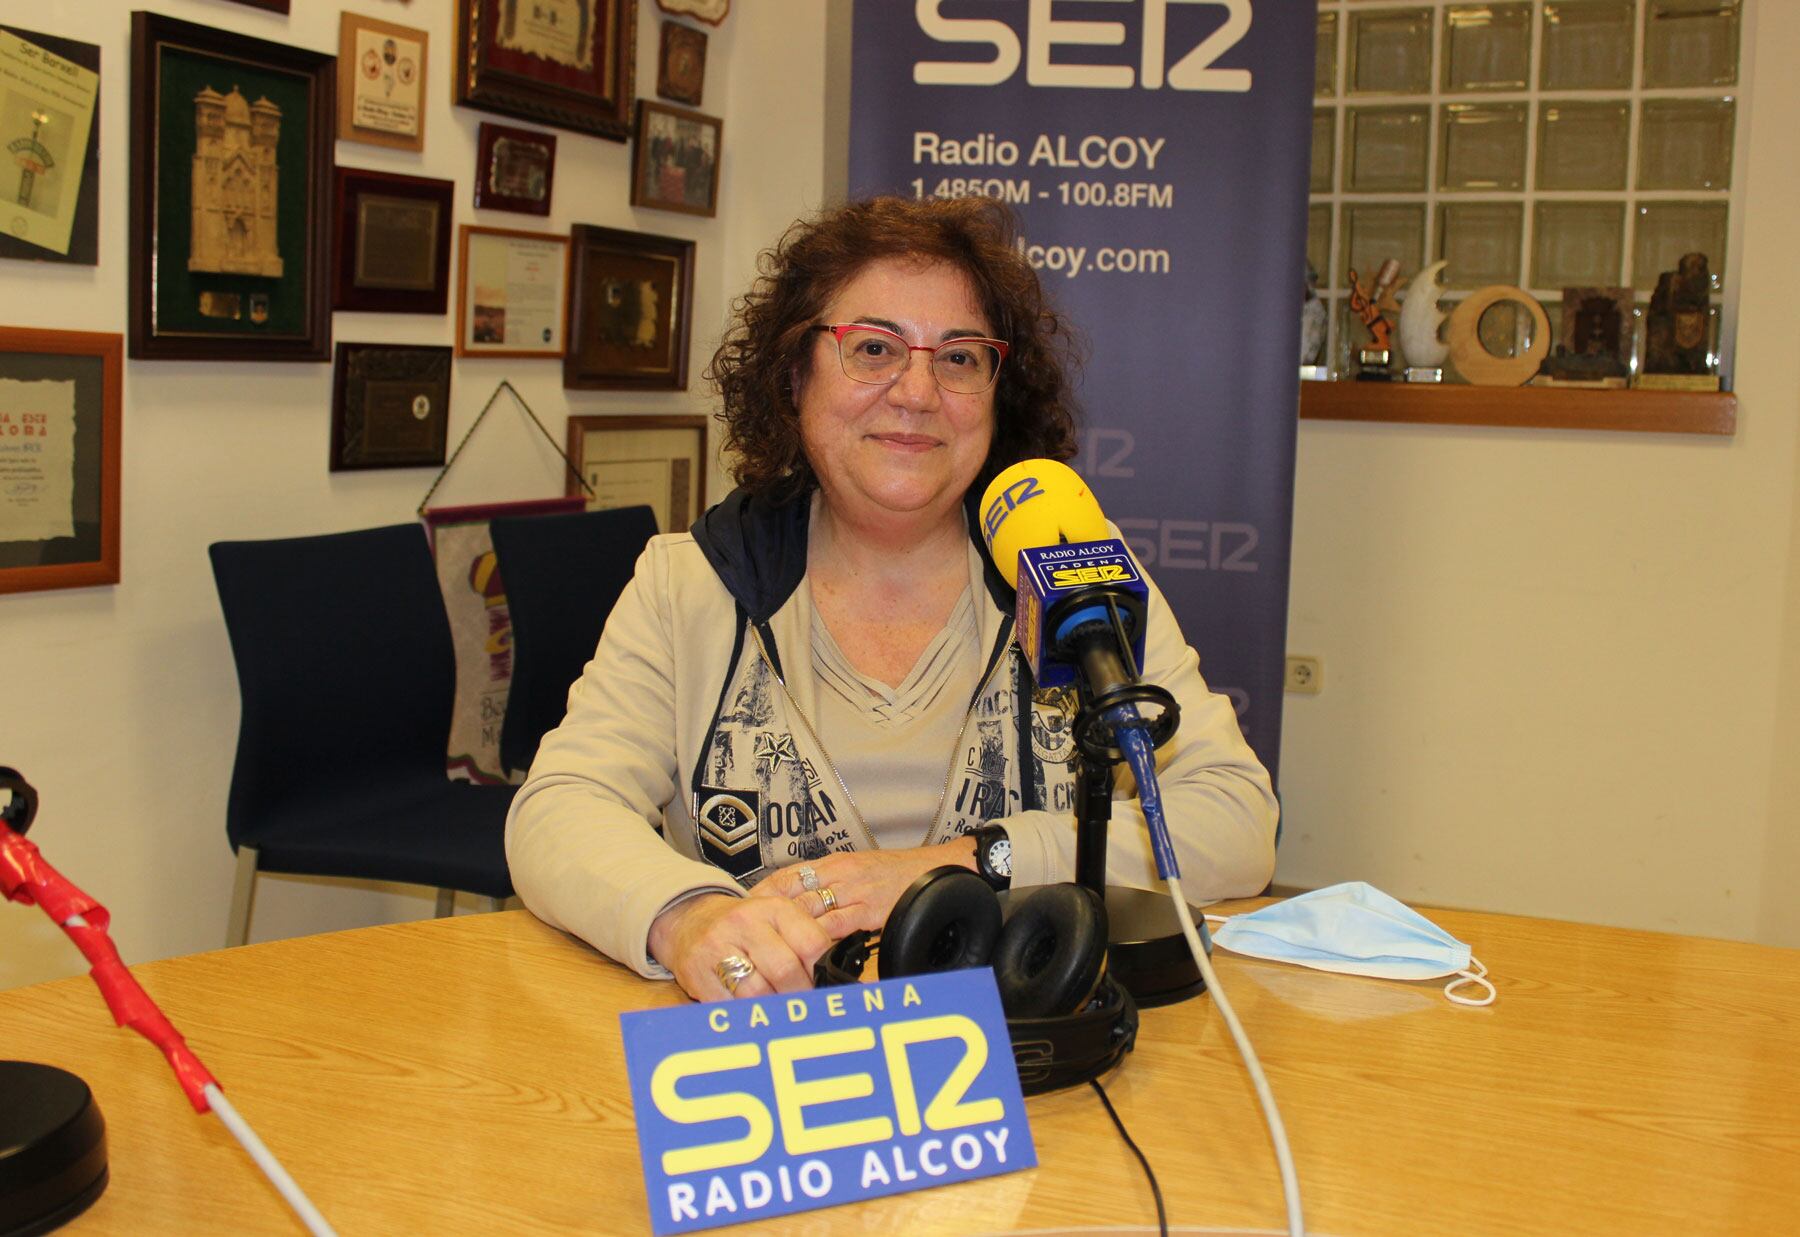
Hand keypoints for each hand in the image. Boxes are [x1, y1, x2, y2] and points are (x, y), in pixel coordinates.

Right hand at [648, 893, 832, 1001]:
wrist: (691, 920)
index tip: (822, 986)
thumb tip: (832, 982)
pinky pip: (728, 1004)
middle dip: (798, 995)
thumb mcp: (776, 922)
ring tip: (777, 1011)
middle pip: (785, 969)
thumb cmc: (745, 928)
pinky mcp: (696, 971)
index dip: (821, 972)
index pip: (812, 943)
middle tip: (801, 1006)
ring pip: (756, 991)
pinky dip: (744, 1015)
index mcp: (774, 908)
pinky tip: (750, 1013)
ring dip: (772, 1009)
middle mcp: (746, 922)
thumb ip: (804, 944)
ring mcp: (718, 946)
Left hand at [750, 839, 979, 937]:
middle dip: (765, 915)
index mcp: (835, 863)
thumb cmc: (900, 875)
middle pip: (791, 893)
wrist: (938, 869)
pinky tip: (804, 954)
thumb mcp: (861, 871)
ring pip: (809, 910)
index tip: (741, 908)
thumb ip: (834, 885)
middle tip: (744, 933)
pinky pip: (837, 925)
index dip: (763, 892)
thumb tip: (806, 906)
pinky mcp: (871, 909)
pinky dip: (818, 941)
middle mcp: (840, 874)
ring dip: (787, 931)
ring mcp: (855, 891)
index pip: (788, 875)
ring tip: (766, 949)